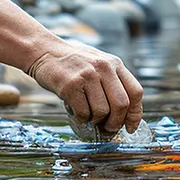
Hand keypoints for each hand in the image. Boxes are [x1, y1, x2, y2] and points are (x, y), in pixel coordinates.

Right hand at [27, 41, 144, 133]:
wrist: (44, 51)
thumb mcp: (98, 64)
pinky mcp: (71, 85)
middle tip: (108, 128)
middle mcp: (104, 67)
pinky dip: (80, 117)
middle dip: (116, 122)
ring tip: (86, 113)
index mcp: (114, 63)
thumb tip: (125, 114)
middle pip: (121, 105)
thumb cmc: (72, 63)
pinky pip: (83, 113)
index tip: (130, 127)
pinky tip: (75, 109)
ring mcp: (87, 76)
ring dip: (95, 120)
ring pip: (102, 111)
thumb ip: (113, 82)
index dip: (135, 114)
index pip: (135, 92)